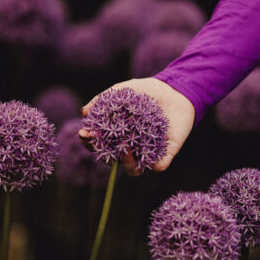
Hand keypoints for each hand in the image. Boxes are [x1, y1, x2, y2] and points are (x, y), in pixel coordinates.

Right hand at [79, 77, 194, 175]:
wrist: (175, 89)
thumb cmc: (146, 91)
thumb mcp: (122, 91)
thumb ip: (103, 100)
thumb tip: (84, 112)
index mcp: (116, 135)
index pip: (98, 144)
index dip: (89, 141)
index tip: (85, 133)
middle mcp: (130, 147)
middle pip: (112, 160)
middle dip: (103, 154)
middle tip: (100, 142)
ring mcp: (147, 152)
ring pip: (133, 170)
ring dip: (126, 163)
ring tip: (125, 149)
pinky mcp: (165, 154)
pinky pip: (158, 166)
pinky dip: (152, 164)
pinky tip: (148, 152)